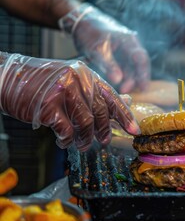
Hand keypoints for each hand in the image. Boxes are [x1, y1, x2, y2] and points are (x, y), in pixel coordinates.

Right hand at [0, 52, 139, 150]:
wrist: (7, 77)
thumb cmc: (43, 82)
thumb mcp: (74, 81)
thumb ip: (99, 92)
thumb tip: (127, 100)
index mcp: (87, 74)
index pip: (112, 97)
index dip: (125, 115)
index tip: (135, 130)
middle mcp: (78, 79)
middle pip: (101, 112)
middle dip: (104, 131)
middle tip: (104, 142)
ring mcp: (63, 90)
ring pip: (86, 122)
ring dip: (85, 139)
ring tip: (81, 146)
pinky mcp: (48, 104)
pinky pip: (66, 129)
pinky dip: (67, 140)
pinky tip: (64, 142)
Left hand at [59, 3, 150, 92]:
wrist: (81, 21)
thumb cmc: (90, 31)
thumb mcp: (97, 49)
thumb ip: (109, 64)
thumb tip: (118, 81)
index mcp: (129, 41)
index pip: (141, 59)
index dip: (143, 74)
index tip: (143, 88)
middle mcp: (130, 46)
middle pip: (137, 65)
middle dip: (134, 80)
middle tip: (125, 91)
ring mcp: (124, 51)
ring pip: (130, 68)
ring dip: (127, 79)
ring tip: (121, 90)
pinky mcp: (117, 56)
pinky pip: (123, 68)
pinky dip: (121, 76)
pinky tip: (117, 84)